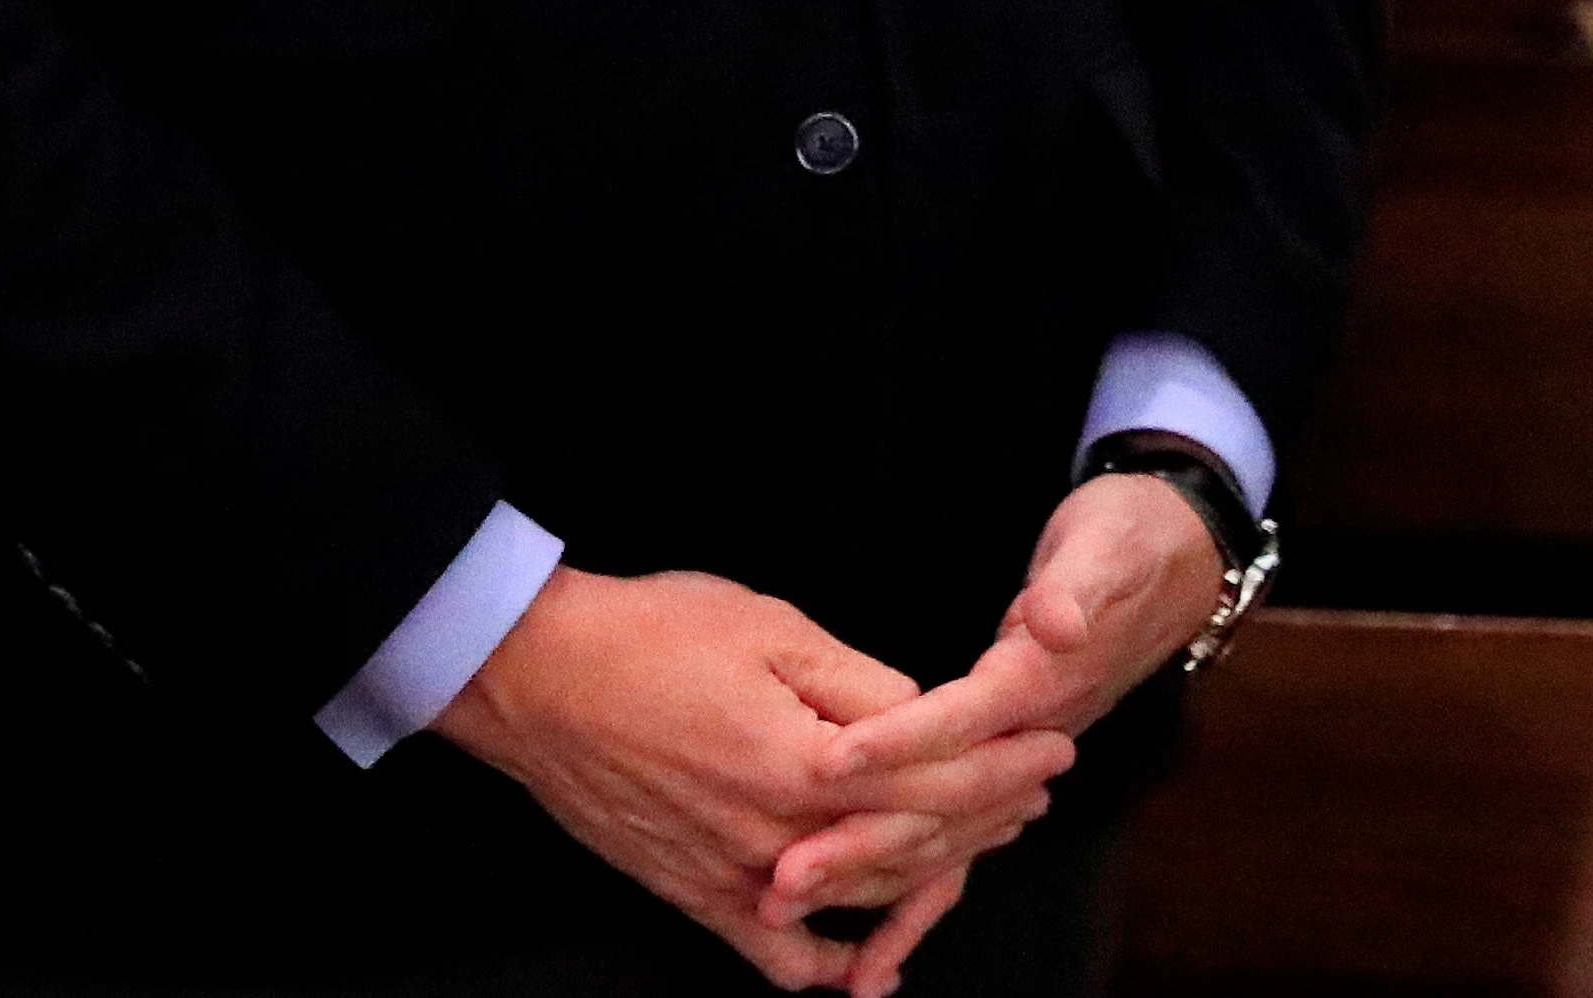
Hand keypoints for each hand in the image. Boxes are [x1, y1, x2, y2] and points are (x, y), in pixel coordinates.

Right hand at [437, 568, 1073, 994]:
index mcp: (809, 761)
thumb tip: (924, 715)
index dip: (1005, 762)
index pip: (939, 776)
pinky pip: (776, 956)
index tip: (1054, 747)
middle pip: (913, 841)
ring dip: (932, 875)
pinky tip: (864, 969)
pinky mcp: (695, 895)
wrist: (538, 677)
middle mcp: (781, 833)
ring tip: (980, 845)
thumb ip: (859, 683)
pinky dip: (826, 968)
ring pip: (861, 897)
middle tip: (1038, 791)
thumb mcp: (772, 628)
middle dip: (988, 816)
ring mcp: (738, 876)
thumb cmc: (651, 635)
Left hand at [772, 473, 1223, 948]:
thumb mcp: (1105, 552)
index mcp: (1039, 682)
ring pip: (941, 837)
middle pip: (941, 802)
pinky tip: (867, 956)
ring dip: (868, 877)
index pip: (962, 722)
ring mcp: (1016, 760)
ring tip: (789, 904)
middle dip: (862, 843)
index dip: (899, 743)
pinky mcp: (1002, 767)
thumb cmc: (1129, 544)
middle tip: (785, 877)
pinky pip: (953, 845)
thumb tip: (1057, 624)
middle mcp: (1029, 734)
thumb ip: (1075, 591)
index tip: (831, 765)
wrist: (1172, 563)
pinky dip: (910, 899)